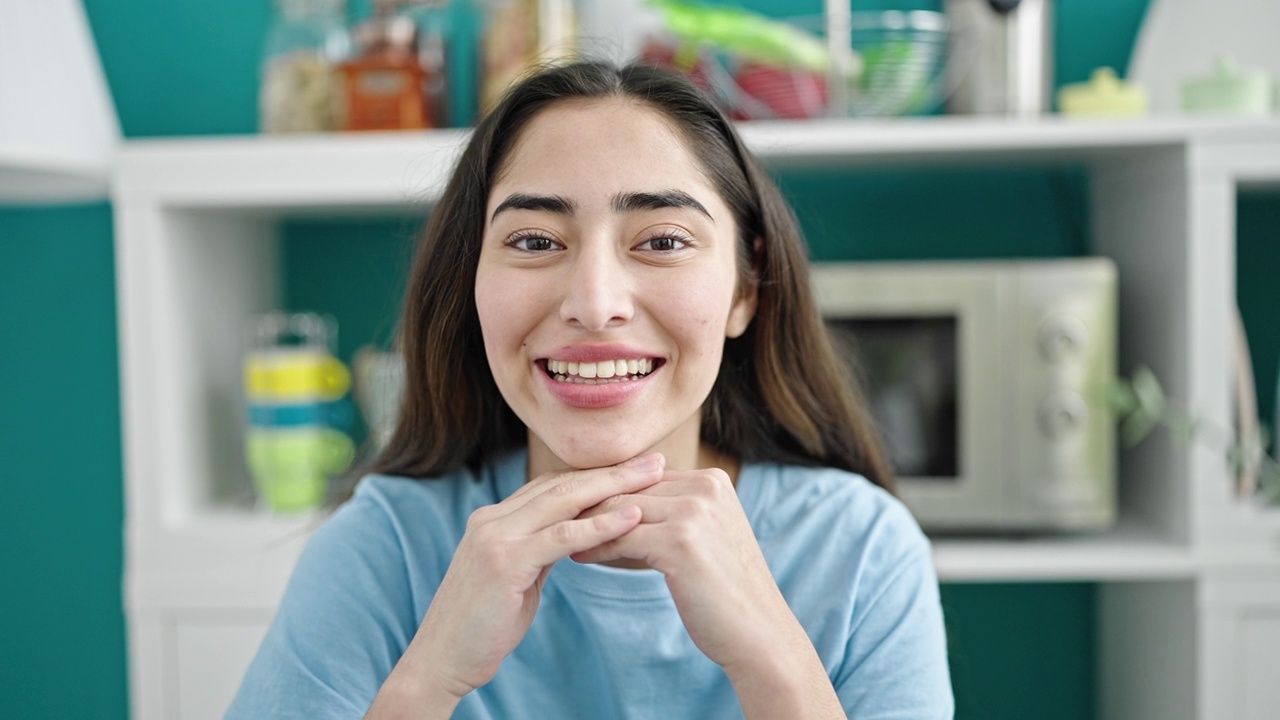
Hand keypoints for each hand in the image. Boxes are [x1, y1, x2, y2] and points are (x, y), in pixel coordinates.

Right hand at [390, 454, 664, 702]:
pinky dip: (600, 525)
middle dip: (613, 471)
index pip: (552, 484)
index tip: (636, 469)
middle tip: (657, 461)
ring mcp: (495, 537)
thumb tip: (576, 538)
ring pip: (564, 501)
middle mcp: (492, 519)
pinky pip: (561, 537)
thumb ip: (541, 552)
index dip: (596, 475)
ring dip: (615, 487)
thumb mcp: (516, 579)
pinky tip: (632, 517)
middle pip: (563, 483)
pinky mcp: (504, 562)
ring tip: (654, 477)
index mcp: (494, 519)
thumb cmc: (481, 627)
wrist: (441, 661)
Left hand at [571, 466, 804, 671]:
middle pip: (629, 489)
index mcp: (712, 480)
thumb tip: (621, 504)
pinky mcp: (680, 541)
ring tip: (560, 539)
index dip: (609, 491)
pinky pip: (620, 538)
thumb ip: (673, 512)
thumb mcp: (705, 537)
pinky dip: (595, 547)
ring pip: (619, 510)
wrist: (760, 634)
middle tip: (557, 520)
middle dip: (592, 505)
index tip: (576, 505)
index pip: (644, 477)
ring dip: (586, 525)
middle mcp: (706, 487)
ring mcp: (694, 511)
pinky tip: (578, 557)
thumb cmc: (726, 592)